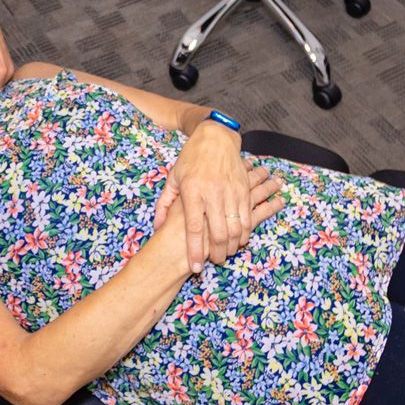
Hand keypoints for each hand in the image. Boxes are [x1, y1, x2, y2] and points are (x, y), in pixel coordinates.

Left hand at [154, 164, 285, 266]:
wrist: (215, 137)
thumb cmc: (190, 158)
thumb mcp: (173, 178)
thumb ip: (164, 204)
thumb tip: (157, 227)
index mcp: (192, 191)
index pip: (194, 228)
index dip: (194, 251)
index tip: (194, 268)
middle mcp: (213, 193)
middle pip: (218, 233)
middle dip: (217, 254)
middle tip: (214, 262)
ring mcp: (231, 191)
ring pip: (236, 228)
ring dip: (233, 246)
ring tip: (226, 253)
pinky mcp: (244, 189)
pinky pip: (248, 217)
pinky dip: (245, 233)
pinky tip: (239, 239)